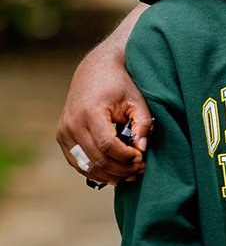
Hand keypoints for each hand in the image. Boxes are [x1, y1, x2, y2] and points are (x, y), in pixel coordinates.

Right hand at [55, 6, 150, 185]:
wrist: (95, 71)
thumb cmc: (120, 84)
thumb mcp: (137, 100)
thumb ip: (142, 124)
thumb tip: (141, 149)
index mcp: (90, 112)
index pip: (106, 145)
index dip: (125, 157)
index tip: (141, 158)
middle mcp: (72, 123)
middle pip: (95, 159)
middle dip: (120, 169)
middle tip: (140, 171)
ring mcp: (64, 131)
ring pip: (85, 165)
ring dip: (108, 175)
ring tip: (130, 175)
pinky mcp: (62, 137)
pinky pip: (77, 162)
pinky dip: (94, 171)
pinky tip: (113, 174)